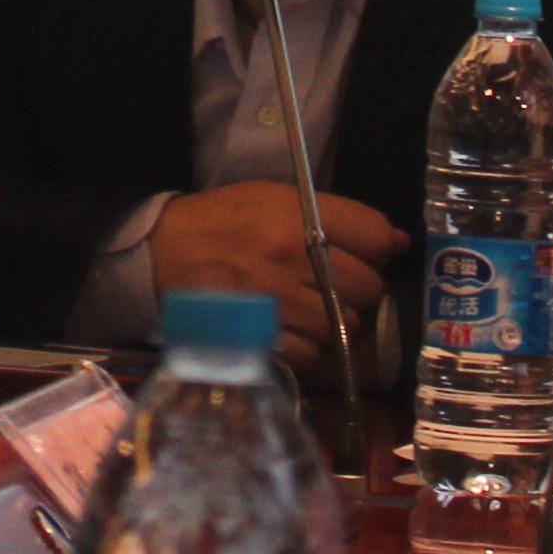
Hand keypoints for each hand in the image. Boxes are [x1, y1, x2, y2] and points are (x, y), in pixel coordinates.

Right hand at [149, 179, 405, 382]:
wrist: (156, 253)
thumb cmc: (220, 222)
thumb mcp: (271, 198)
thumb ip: (334, 216)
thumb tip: (396, 242)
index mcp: (294, 213)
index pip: (374, 235)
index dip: (378, 249)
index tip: (367, 255)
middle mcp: (289, 255)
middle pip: (367, 287)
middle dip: (360, 291)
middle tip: (336, 288)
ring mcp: (275, 301)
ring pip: (344, 327)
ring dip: (336, 324)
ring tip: (311, 312)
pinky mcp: (260, 338)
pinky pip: (312, 355)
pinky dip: (310, 349)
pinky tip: (292, 332)